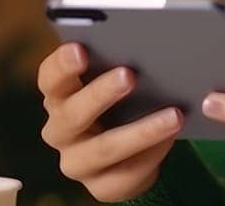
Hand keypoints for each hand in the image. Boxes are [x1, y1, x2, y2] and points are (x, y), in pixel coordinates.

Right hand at [36, 42, 185, 201]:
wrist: (134, 151)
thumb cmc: (127, 102)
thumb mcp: (122, 80)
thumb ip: (124, 62)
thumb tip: (154, 39)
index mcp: (60, 95)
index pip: (50, 78)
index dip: (62, 64)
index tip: (80, 48)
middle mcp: (61, 130)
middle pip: (72, 113)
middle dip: (101, 93)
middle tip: (130, 75)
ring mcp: (77, 161)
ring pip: (104, 149)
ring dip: (140, 131)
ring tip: (174, 115)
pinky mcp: (99, 186)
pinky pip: (125, 174)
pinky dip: (152, 155)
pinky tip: (173, 139)